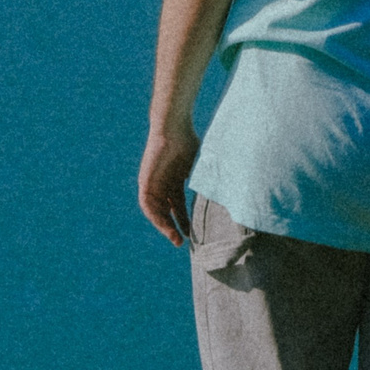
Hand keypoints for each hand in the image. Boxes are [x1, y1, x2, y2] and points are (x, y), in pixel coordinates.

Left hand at [138, 124, 198, 245]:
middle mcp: (162, 184)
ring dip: (164, 226)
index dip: (184, 219)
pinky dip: (155, 216)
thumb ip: (204, 180)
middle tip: (182, 242)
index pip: (177, 205)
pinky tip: (164, 225)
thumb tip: (224, 193)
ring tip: (175, 238)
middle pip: (167, 211)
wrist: (173, 127)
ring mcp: (152, 183)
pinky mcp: (145, 181)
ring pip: (156, 211)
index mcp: (175, 180)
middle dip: (174, 227)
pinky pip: (147, 204)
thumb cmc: (188, 140)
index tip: (191, 234)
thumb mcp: (198, 166)